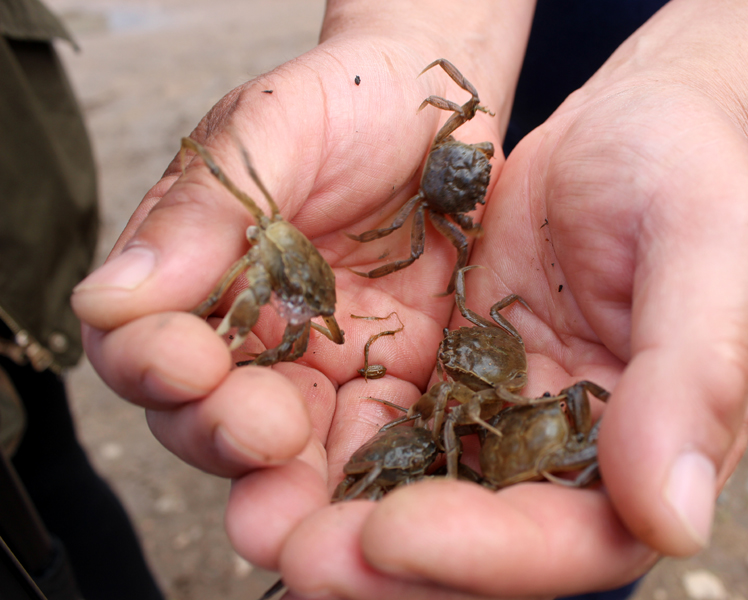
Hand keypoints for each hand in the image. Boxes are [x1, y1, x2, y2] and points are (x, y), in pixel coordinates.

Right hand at [70, 35, 520, 579]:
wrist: (438, 112)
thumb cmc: (348, 100)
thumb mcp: (272, 129)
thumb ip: (205, 207)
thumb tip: (110, 298)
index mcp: (198, 272)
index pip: (142, 342)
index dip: (151, 362)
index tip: (182, 357)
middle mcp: (250, 331)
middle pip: (206, 415)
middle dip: (222, 432)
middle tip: (258, 428)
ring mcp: (323, 362)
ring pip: (286, 445)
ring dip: (289, 476)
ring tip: (307, 488)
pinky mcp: (394, 376)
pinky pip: (378, 434)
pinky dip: (373, 466)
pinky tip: (386, 481)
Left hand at [270, 80, 747, 597]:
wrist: (632, 127)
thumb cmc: (686, 178)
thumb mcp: (713, 256)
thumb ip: (697, 381)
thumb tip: (673, 520)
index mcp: (645, 451)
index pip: (569, 539)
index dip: (484, 553)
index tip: (393, 535)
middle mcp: (564, 455)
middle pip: (475, 542)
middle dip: (384, 562)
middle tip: (294, 550)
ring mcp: (498, 417)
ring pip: (415, 492)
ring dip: (336, 515)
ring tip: (259, 516)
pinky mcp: (447, 373)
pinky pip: (383, 419)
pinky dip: (326, 439)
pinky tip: (267, 438)